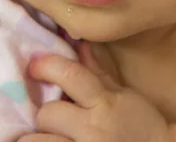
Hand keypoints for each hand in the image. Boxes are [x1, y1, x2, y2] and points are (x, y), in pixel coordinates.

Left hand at [19, 41, 173, 141]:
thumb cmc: (140, 124)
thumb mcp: (122, 95)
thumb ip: (97, 71)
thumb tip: (79, 43)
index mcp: (104, 103)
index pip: (71, 75)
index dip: (47, 66)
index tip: (35, 67)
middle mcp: (93, 128)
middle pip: (47, 113)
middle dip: (48, 116)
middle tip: (56, 120)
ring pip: (39, 140)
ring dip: (42, 137)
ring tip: (52, 136)